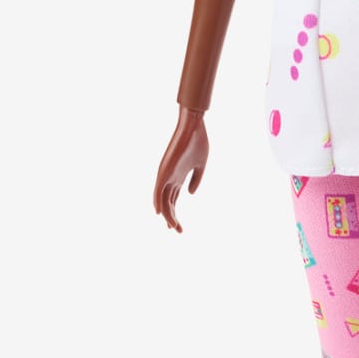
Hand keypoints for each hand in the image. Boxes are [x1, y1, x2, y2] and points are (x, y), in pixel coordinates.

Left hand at [154, 106, 208, 230]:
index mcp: (179, 177)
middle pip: (168, 203)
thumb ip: (196, 179)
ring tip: (173, 227)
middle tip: (178, 231)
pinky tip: (158, 212)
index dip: (176, 214)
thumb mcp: (201, 165)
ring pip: (163, 199)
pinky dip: (157, 200)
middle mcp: (171, 178)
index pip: (174, 200)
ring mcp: (167, 174)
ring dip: (167, 214)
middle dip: (172, 218)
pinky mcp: (165, 170)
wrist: (194, 126)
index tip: (179, 228)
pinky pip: (158, 188)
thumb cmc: (198, 142)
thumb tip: (190, 194)